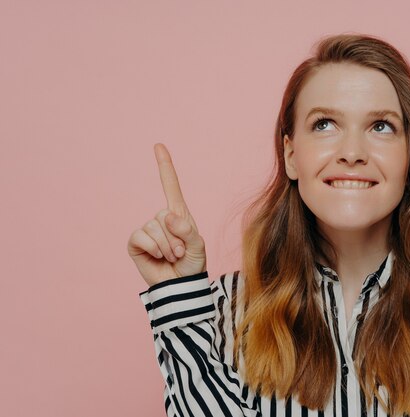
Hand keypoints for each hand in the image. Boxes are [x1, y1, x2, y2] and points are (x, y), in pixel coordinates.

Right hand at [127, 143, 206, 286]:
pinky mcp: (136, 243)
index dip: (164, 166)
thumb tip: (165, 216)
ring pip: (153, 228)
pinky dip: (153, 249)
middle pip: (163, 216)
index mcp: (178, 214)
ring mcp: (147, 230)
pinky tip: (158, 258)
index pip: (170, 186)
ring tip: (172, 257)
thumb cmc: (192, 264)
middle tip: (180, 253)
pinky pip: (141, 237)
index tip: (158, 145)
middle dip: (176, 238)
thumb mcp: (198, 246)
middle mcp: (161, 218)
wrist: (181, 286)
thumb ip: (187, 230)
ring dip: (166, 246)